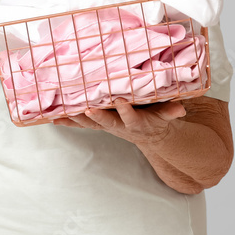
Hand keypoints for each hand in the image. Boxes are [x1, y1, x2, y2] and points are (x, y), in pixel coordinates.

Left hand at [53, 98, 186, 146]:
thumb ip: (171, 112)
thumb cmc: (155, 119)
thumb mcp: (165, 116)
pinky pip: (80, 123)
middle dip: (96, 117)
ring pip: (90, 124)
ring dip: (77, 119)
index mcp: (136, 122)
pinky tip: (53, 118)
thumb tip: (181, 109)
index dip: (125, 111)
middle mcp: (119, 125)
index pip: (131, 117)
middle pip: (106, 123)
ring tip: (63, 113)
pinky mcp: (98, 123)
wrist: (147, 133)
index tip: (120, 101)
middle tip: (87, 110)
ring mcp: (106, 125)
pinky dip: (67, 121)